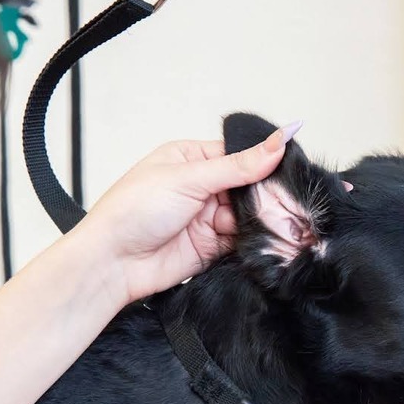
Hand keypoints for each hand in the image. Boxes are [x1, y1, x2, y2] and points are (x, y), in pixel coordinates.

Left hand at [81, 123, 301, 303]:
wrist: (113, 262)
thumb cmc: (133, 210)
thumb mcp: (189, 179)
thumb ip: (238, 166)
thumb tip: (278, 141)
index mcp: (191, 159)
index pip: (240, 155)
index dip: (264, 162)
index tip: (290, 169)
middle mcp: (201, 187)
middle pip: (248, 188)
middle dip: (264, 196)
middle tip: (285, 203)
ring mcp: (206, 218)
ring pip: (249, 216)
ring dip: (260, 221)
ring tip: (272, 224)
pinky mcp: (211, 247)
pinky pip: (242, 242)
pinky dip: (253, 243)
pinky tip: (262, 241)